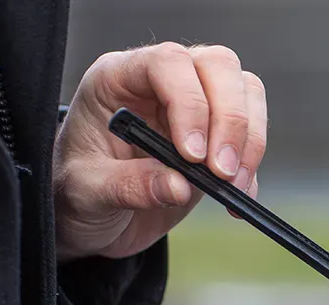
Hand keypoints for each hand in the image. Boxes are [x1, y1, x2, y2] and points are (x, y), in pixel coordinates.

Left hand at [52, 42, 267, 261]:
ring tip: (229, 184)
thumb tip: (178, 186)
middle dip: (230, 120)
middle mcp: (161, 84)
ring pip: (245, 92)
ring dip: (249, 140)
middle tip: (220, 171)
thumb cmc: (76, 193)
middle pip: (218, 67)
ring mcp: (195, 108)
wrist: (92, 218)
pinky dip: (252, 169)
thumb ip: (128, 186)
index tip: (191, 155)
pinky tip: (235, 198)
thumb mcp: (86, 192)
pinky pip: (252, 136)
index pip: (167, 63)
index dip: (188, 103)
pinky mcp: (217, 139)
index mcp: (119, 80)